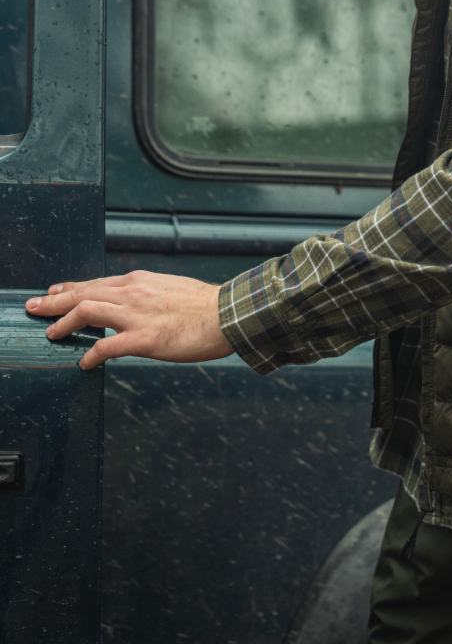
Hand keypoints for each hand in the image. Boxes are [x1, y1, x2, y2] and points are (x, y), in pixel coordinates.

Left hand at [23, 271, 233, 370]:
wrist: (227, 314)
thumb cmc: (204, 305)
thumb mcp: (170, 288)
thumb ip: (147, 294)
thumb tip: (135, 304)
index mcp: (140, 280)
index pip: (96, 282)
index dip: (70, 288)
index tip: (54, 292)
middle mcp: (133, 292)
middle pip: (82, 293)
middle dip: (53, 301)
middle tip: (33, 306)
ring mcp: (136, 315)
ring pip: (86, 311)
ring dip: (63, 323)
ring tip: (50, 333)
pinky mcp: (144, 339)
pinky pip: (106, 346)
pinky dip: (90, 354)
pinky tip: (84, 363)